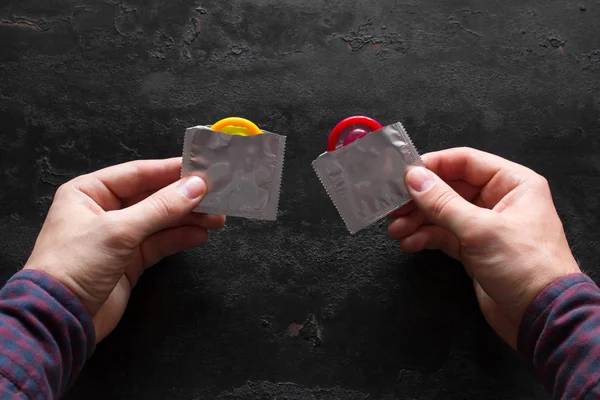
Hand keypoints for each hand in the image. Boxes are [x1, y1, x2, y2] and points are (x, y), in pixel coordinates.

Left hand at [24, 158, 224, 341]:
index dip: (170, 171)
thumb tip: (197, 186)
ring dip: (188, 219)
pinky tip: (200, 234)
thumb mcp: (119, 230)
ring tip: (217, 217)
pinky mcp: (130, 261)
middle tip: (216, 195)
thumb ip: (161, 207)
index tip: (202, 168)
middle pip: (152, 197)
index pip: (137, 174)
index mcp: (89, 192)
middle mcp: (104, 210)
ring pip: (160, 221)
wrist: (60, 319)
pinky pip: (159, 244)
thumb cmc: (77, 264)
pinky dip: (179, 238)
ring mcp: (118, 237)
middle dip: (184, 198)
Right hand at [388, 147, 579, 347]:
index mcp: (513, 183)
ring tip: (396, 230)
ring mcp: (485, 226)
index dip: (433, 166)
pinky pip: (445, 235)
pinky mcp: (474, 249)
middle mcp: (499, 199)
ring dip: (418, 221)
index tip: (403, 175)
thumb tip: (413, 177)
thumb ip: (442, 202)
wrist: (541, 317)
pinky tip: (409, 243)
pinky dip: (426, 238)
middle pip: (450, 188)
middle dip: (420, 199)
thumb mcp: (480, 229)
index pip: (465, 162)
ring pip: (443, 214)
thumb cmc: (523, 265)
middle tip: (393, 207)